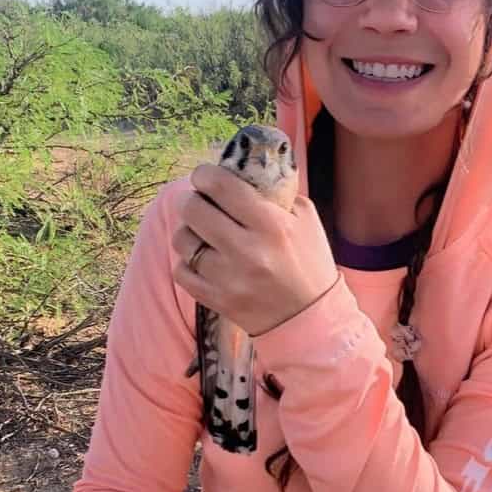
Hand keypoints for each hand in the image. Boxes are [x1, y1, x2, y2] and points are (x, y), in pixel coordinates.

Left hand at [172, 164, 338, 336]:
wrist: (310, 318)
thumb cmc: (310, 263)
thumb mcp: (306, 220)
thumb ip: (277, 194)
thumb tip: (245, 173)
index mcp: (272, 225)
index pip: (222, 187)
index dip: (206, 175)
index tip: (205, 176)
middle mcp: (247, 250)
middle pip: (193, 210)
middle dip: (192, 199)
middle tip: (199, 201)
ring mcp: (228, 277)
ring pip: (182, 240)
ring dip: (188, 231)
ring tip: (201, 232)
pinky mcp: (215, 299)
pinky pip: (181, 271)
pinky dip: (187, 261)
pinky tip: (201, 259)